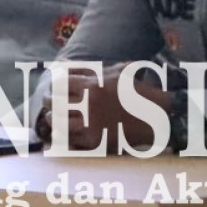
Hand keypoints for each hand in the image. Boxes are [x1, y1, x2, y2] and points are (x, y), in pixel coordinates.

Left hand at [42, 64, 169, 151]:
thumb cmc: (137, 91)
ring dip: (53, 119)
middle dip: (49, 102)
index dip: (52, 86)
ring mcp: (91, 123)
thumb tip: (64, 65)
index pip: (58, 84)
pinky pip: (70, 139)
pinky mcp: (96, 141)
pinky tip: (64, 132)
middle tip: (48, 102)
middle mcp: (88, 103)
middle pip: (54, 102)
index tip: (52, 88)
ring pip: (58, 122)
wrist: (158, 116)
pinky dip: (64, 135)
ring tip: (52, 117)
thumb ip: (90, 68)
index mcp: (91, 84)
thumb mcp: (115, 72)